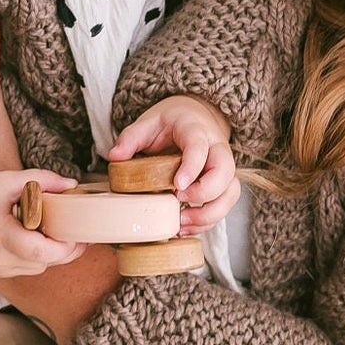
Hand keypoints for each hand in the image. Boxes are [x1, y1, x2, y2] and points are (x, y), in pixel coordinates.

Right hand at [0, 168, 84, 280]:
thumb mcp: (9, 181)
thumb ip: (43, 181)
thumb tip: (72, 186)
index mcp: (1, 238)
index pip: (42, 252)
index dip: (65, 245)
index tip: (79, 232)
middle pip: (45, 262)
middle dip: (65, 248)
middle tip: (79, 231)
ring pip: (39, 267)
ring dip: (51, 252)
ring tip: (54, 230)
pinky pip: (27, 267)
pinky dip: (37, 255)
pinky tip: (37, 237)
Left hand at [110, 93, 239, 233]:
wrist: (196, 116)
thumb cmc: (171, 121)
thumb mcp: (148, 122)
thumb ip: (131, 137)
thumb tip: (114, 157)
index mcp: (196, 130)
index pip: (200, 148)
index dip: (191, 167)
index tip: (177, 186)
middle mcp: (217, 148)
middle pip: (225, 172)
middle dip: (205, 193)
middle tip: (178, 200)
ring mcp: (223, 167)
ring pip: (230, 193)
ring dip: (210, 213)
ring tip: (182, 222)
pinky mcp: (223, 184)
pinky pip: (224, 205)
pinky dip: (208, 221)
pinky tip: (185, 228)